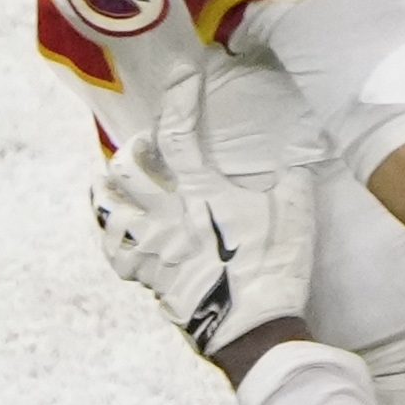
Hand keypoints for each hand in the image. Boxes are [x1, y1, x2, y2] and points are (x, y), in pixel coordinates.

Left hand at [94, 106, 318, 361]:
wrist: (252, 331)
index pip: (180, 134)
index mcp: (203, 194)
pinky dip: (112, 236)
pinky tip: (119, 231)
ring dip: (106, 187)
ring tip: (111, 180)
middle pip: (128, 166)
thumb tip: (298, 158)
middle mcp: (168, 215)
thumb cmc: (274, 272)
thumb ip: (293, 182)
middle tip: (146, 145)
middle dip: (134, 147)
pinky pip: (114, 251)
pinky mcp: (148, 277)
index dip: (180, 98)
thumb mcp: (295, 219)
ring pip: (107, 206)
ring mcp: (153, 247)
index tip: (183, 73)